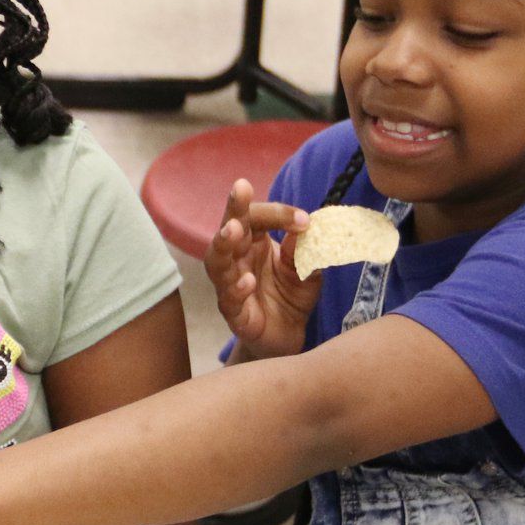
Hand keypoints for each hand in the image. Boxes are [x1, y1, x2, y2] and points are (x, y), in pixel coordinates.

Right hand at [205, 179, 319, 360]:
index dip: (278, 213)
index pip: (257, 217)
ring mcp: (229, 286)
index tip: (305, 219)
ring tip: (232, 230)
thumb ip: (302, 251)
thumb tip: (308, 227)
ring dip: (223, 244)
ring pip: (217, 262)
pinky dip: (236, 290)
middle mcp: (236, 260)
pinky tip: (248, 281)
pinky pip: (229, 300)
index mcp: (252, 243)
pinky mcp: (234, 315)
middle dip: (234, 208)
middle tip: (241, 188)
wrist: (288, 337)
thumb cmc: (290, 296)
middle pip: (228, 229)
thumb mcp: (305, 270)